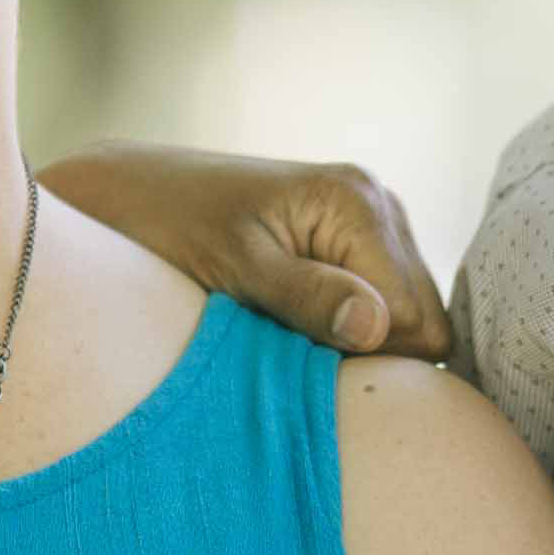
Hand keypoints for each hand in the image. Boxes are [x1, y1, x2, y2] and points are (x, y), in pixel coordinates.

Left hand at [35, 142, 448, 358]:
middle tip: (296, 354)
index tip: (306, 362)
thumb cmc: (172, 227)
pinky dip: (350, 325)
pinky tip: (299, 325)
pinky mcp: (355, 236)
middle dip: (371, 351)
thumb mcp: (236, 269)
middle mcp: (379, 202)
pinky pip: (383, 301)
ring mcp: (372, 218)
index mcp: (357, 204)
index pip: (412, 319)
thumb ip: (307, 296)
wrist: (131, 191)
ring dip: (360, 341)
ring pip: (406, 315)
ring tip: (290, 335)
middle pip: (422, 319)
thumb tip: (377, 329)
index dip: (369, 358)